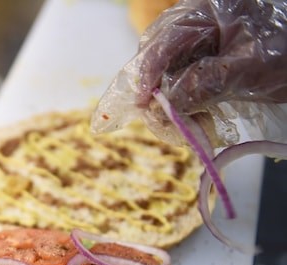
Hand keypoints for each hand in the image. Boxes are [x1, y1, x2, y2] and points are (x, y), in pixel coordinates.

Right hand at [137, 0, 286, 112]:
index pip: (164, 39)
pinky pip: (184, 76)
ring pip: (169, 69)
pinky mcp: (210, 55)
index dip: (148, 74)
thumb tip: (167, 101)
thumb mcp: (251, 68)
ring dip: (169, 100)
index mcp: (209, 8)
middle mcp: (200, 18)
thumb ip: (206, 82)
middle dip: (156, 90)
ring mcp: (204, 36)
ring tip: (181, 124)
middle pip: (160, 54)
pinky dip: (184, 100)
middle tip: (159, 120)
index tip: (142, 105)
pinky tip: (193, 116)